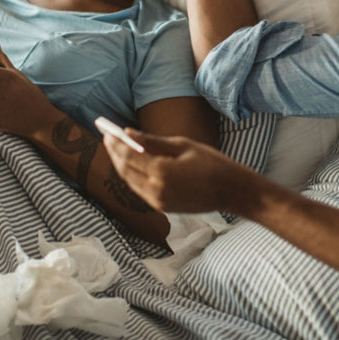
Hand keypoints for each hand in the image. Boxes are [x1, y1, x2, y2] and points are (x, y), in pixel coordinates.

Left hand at [101, 128, 254, 213]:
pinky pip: (140, 190)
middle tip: (108, 138)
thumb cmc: (211, 163)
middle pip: (125, 171)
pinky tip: (132, 164)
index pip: (128, 156)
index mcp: (161, 172)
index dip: (115, 144)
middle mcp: (155, 190)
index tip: (107, 132)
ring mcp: (158, 202)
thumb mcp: (182, 145)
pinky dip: (132, 176)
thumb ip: (152, 141)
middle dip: (114, 154)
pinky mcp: (162, 208)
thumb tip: (129, 133)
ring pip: (130, 182)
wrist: (231, 192)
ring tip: (116, 149)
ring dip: (121, 165)